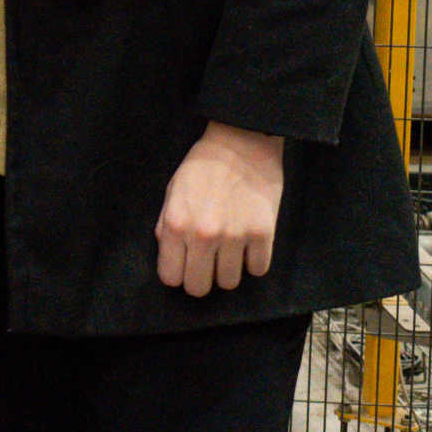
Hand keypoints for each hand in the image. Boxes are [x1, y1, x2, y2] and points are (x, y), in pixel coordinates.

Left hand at [155, 121, 284, 296]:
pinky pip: (258, 270)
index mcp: (177, 225)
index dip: (177, 274)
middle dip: (201, 279)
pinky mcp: (264, 234)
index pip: (171, 277)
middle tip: (207, 263)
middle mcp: (204, 236)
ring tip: (229, 250)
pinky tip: (249, 245)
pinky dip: (253, 262)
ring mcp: (236, 237)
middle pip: (199, 288)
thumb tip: (170, 257)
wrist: (241, 143)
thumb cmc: (201, 167)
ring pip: (230, 283)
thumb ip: (167, 227)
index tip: (184, 266)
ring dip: (228, 270)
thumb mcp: (172, 193)